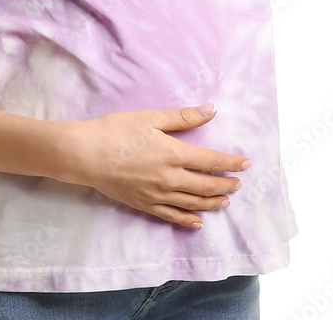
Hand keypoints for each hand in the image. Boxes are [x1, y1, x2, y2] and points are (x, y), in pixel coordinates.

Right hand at [59, 103, 250, 228]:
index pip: (211, 161)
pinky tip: (197, 222)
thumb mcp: (151, 117)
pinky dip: (187, 220)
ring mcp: (157, 194)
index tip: (246, 164)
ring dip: (212, 202)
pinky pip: (171, 216)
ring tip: (225, 200)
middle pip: (206, 185)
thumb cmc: (116, 130)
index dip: (231, 163)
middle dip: (226, 184)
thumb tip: (211, 110)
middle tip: (238, 182)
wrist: (86, 154)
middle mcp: (169, 178)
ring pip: (193, 203)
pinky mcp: (144, 204)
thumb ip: (183, 117)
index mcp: (173, 154)